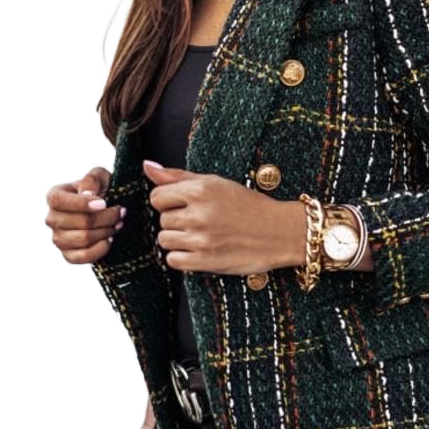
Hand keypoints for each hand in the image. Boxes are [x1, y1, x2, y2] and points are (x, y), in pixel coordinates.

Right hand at [44, 166, 125, 264]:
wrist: (106, 210)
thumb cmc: (100, 190)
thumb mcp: (99, 176)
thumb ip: (92, 179)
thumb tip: (87, 194)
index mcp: (54, 196)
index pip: (58, 201)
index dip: (81, 203)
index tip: (104, 203)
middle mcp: (52, 219)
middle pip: (78, 222)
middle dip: (105, 218)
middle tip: (120, 213)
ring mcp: (58, 238)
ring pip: (82, 239)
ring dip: (106, 232)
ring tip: (117, 224)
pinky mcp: (68, 255)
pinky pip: (82, 257)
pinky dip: (100, 249)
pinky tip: (110, 239)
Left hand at [143, 160, 304, 274]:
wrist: (280, 232)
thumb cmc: (250, 206)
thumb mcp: (216, 183)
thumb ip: (179, 176)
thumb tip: (148, 166)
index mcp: (200, 191)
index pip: (157, 197)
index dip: (168, 201)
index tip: (184, 205)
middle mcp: (199, 214)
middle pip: (161, 220)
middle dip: (176, 221)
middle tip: (200, 221)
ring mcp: (202, 240)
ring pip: (165, 240)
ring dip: (178, 240)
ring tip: (200, 236)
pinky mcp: (206, 261)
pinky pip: (173, 260)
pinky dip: (182, 257)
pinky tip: (199, 250)